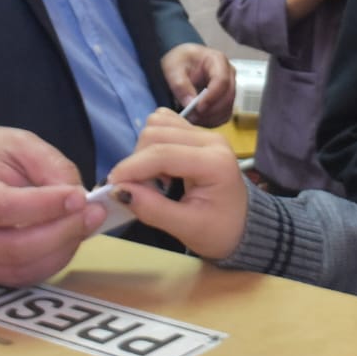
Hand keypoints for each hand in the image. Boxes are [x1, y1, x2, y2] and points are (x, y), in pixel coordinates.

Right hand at [0, 124, 98, 285]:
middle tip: (93, 214)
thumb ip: (50, 165)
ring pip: (19, 269)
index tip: (80, 197)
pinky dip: (49, 262)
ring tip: (85, 225)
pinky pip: (18, 277)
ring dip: (61, 251)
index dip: (46, 207)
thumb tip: (78, 199)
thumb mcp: (17, 142)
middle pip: (13, 248)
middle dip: (62, 233)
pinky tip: (66, 240)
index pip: (3, 208)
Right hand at [107, 109, 248, 258]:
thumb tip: (119, 191)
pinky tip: (160, 168)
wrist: (244, 226)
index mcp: (214, 162)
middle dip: (137, 161)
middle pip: (156, 133)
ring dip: (144, 151)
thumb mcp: (187, 228)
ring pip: (158, 124)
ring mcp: (205, 133)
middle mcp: (211, 139)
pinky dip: (152, 144)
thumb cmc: (220, 231)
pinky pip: (165, 124)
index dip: (132, 168)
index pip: (163, 153)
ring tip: (154, 180)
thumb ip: (152, 209)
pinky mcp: (197, 134)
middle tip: (141, 191)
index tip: (112, 186)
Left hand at [160, 43, 235, 127]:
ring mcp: (229, 89)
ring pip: (227, 109)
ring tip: (191, 119)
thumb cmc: (179, 61)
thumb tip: (190, 103)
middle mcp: (228, 75)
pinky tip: (197, 120)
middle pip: (228, 97)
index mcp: (218, 61)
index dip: (212, 96)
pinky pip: (223, 116)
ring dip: (210, 118)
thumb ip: (180, 84)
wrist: (181, 63)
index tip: (197, 108)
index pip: (222, 80)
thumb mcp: (173, 68)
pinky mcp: (225, 102)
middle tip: (191, 117)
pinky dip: (211, 121)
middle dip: (210, 110)